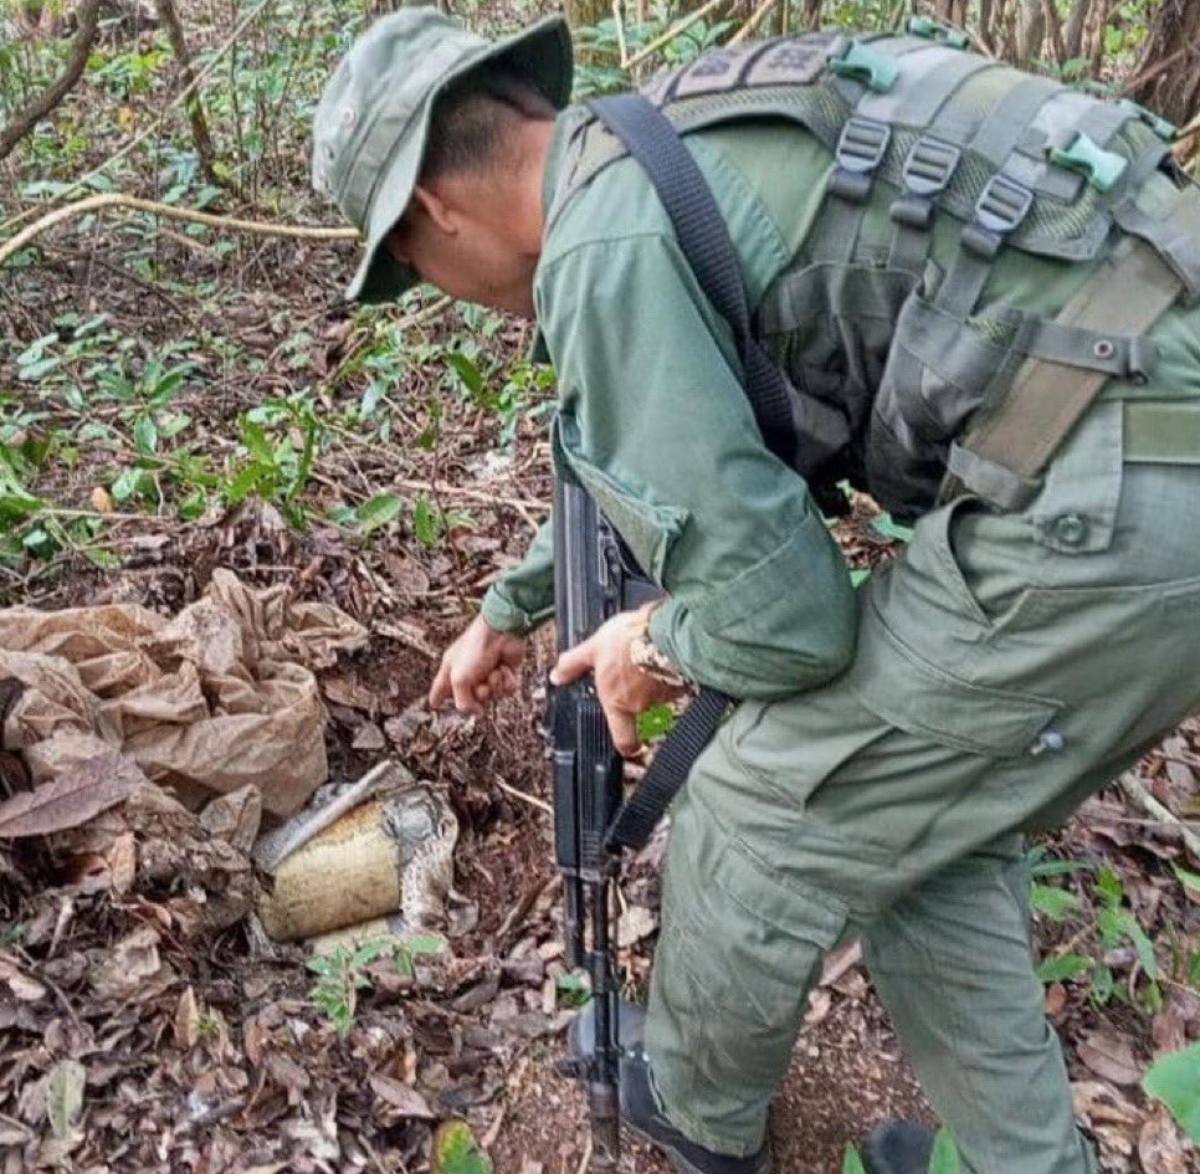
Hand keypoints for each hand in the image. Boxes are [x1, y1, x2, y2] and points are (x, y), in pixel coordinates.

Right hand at [429, 614, 525, 714]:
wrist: (502, 632)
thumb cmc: (476, 649)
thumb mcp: (460, 679)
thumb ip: (463, 702)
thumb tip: (477, 712)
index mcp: (452, 669)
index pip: (441, 688)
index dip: (437, 697)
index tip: (434, 704)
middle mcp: (469, 672)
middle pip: (471, 699)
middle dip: (480, 694)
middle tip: (482, 686)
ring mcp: (488, 672)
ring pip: (492, 695)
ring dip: (495, 686)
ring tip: (495, 673)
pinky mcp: (506, 671)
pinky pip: (508, 689)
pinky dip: (508, 682)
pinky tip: (505, 670)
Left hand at [550, 609, 686, 756]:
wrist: (664, 630)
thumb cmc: (629, 641)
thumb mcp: (593, 648)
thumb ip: (574, 664)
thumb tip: (556, 675)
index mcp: (617, 703)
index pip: (624, 741)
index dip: (627, 746)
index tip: (629, 746)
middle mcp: (642, 706)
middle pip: (641, 711)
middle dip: (639, 695)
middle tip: (633, 673)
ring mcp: (664, 697)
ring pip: (659, 696)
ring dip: (655, 682)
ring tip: (648, 657)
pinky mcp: (683, 683)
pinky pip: (676, 683)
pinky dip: (670, 673)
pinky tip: (664, 655)